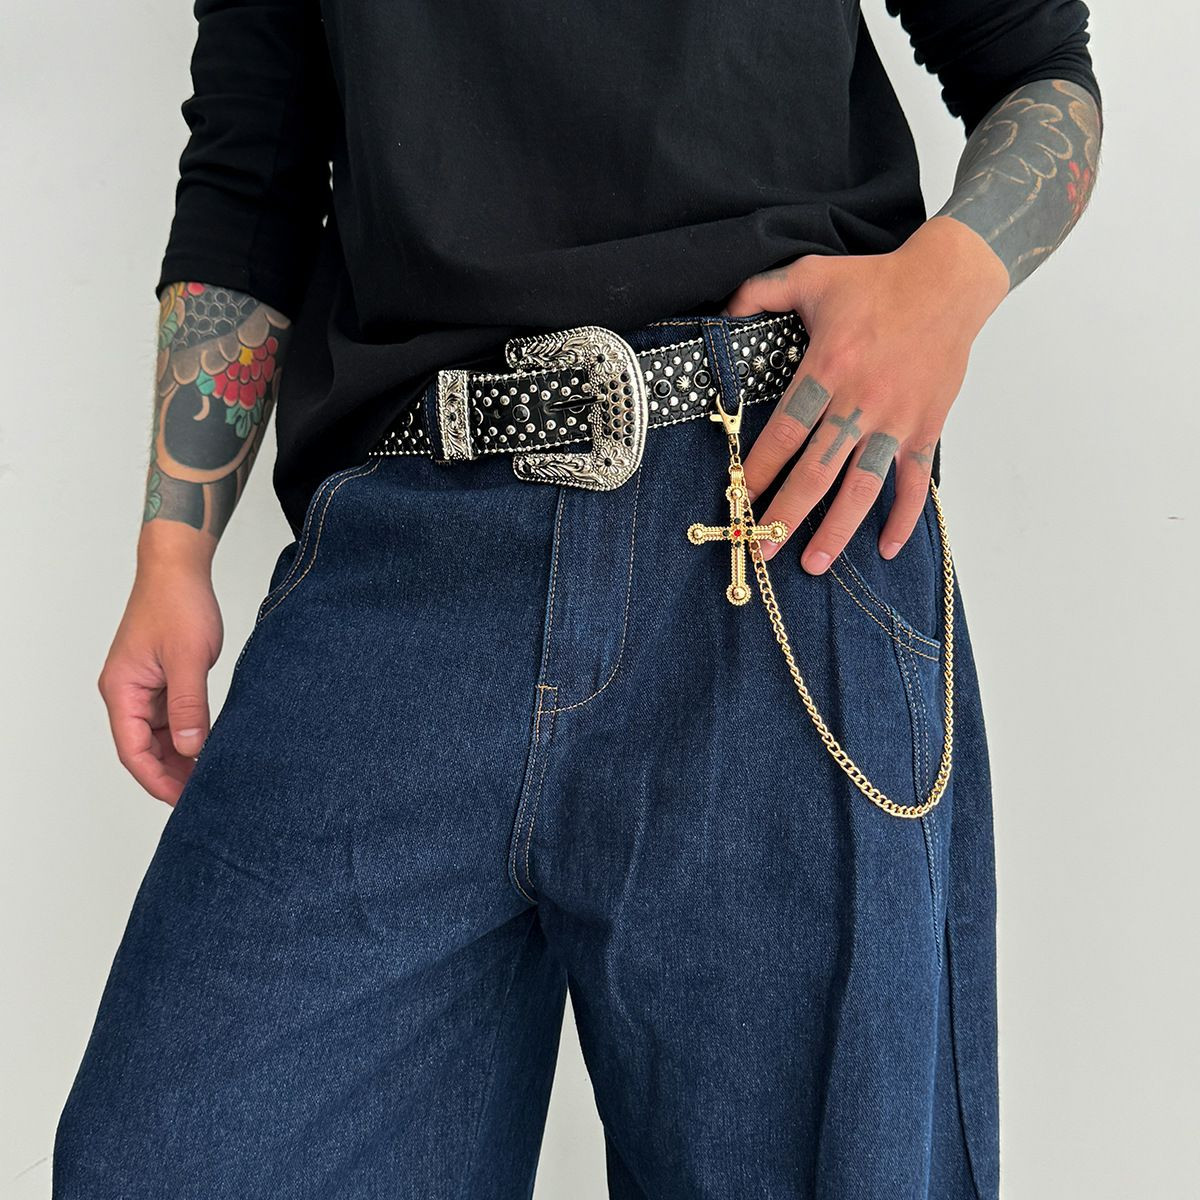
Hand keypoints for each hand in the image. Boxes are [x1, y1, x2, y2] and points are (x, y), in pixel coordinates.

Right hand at [98, 526, 221, 805]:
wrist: (179, 569)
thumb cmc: (177, 604)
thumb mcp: (188, 659)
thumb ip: (189, 706)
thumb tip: (190, 749)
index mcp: (122, 690)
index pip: (133, 751)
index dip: (157, 780)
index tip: (184, 800)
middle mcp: (127, 692)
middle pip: (144, 749)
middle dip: (172, 774)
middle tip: (204, 795)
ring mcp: (144, 687)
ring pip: (158, 735)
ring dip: (181, 757)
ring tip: (211, 776)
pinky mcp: (162, 679)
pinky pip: (171, 717)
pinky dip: (188, 734)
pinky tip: (210, 747)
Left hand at [720, 217, 1007, 570]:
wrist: (949, 282)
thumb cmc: (876, 281)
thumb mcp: (810, 274)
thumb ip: (760, 292)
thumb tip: (724, 312)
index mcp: (828, 368)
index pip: (785, 432)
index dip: (760, 469)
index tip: (740, 497)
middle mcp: (860, 401)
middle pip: (817, 471)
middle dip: (786, 514)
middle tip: (762, 546)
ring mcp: (896, 420)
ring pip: (862, 487)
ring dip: (838, 530)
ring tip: (813, 563)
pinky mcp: (926, 428)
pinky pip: (915, 482)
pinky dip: (905, 517)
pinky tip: (888, 547)